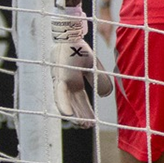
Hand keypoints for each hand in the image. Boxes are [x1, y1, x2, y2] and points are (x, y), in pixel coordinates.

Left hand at [52, 8, 112, 124]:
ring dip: (73, 114)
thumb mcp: (94, 67)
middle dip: (81, 115)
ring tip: (82, 124)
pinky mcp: (58, 78)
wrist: (69, 36)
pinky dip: (63, 105)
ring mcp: (61, 82)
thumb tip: (105, 96)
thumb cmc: (78, 49)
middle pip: (73, 103)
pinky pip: (60, 94)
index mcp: (74, 81)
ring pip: (66, 102)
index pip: (80, 100)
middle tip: (87, 126)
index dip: (86, 110)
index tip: (92, 122)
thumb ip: (100, 80)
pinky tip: (67, 115)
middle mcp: (66, 84)